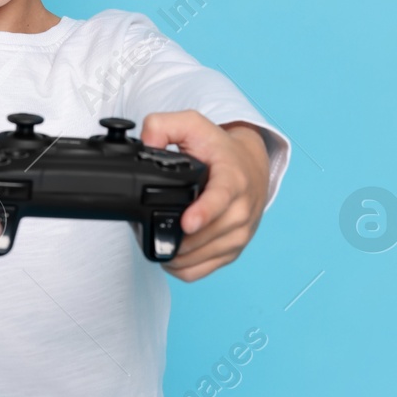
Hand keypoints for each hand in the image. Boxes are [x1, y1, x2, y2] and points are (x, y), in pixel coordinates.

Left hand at [139, 111, 270, 281]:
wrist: (250, 165)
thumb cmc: (218, 148)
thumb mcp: (193, 125)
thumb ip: (164, 126)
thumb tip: (146, 144)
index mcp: (234, 179)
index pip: (222, 199)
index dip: (204, 213)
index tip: (187, 223)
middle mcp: (242, 209)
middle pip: (204, 235)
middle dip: (173, 235)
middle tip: (149, 224)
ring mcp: (240, 234)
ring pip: (199, 257)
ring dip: (175, 254)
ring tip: (159, 238)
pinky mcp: (234, 250)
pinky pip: (201, 271)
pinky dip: (182, 267)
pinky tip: (172, 253)